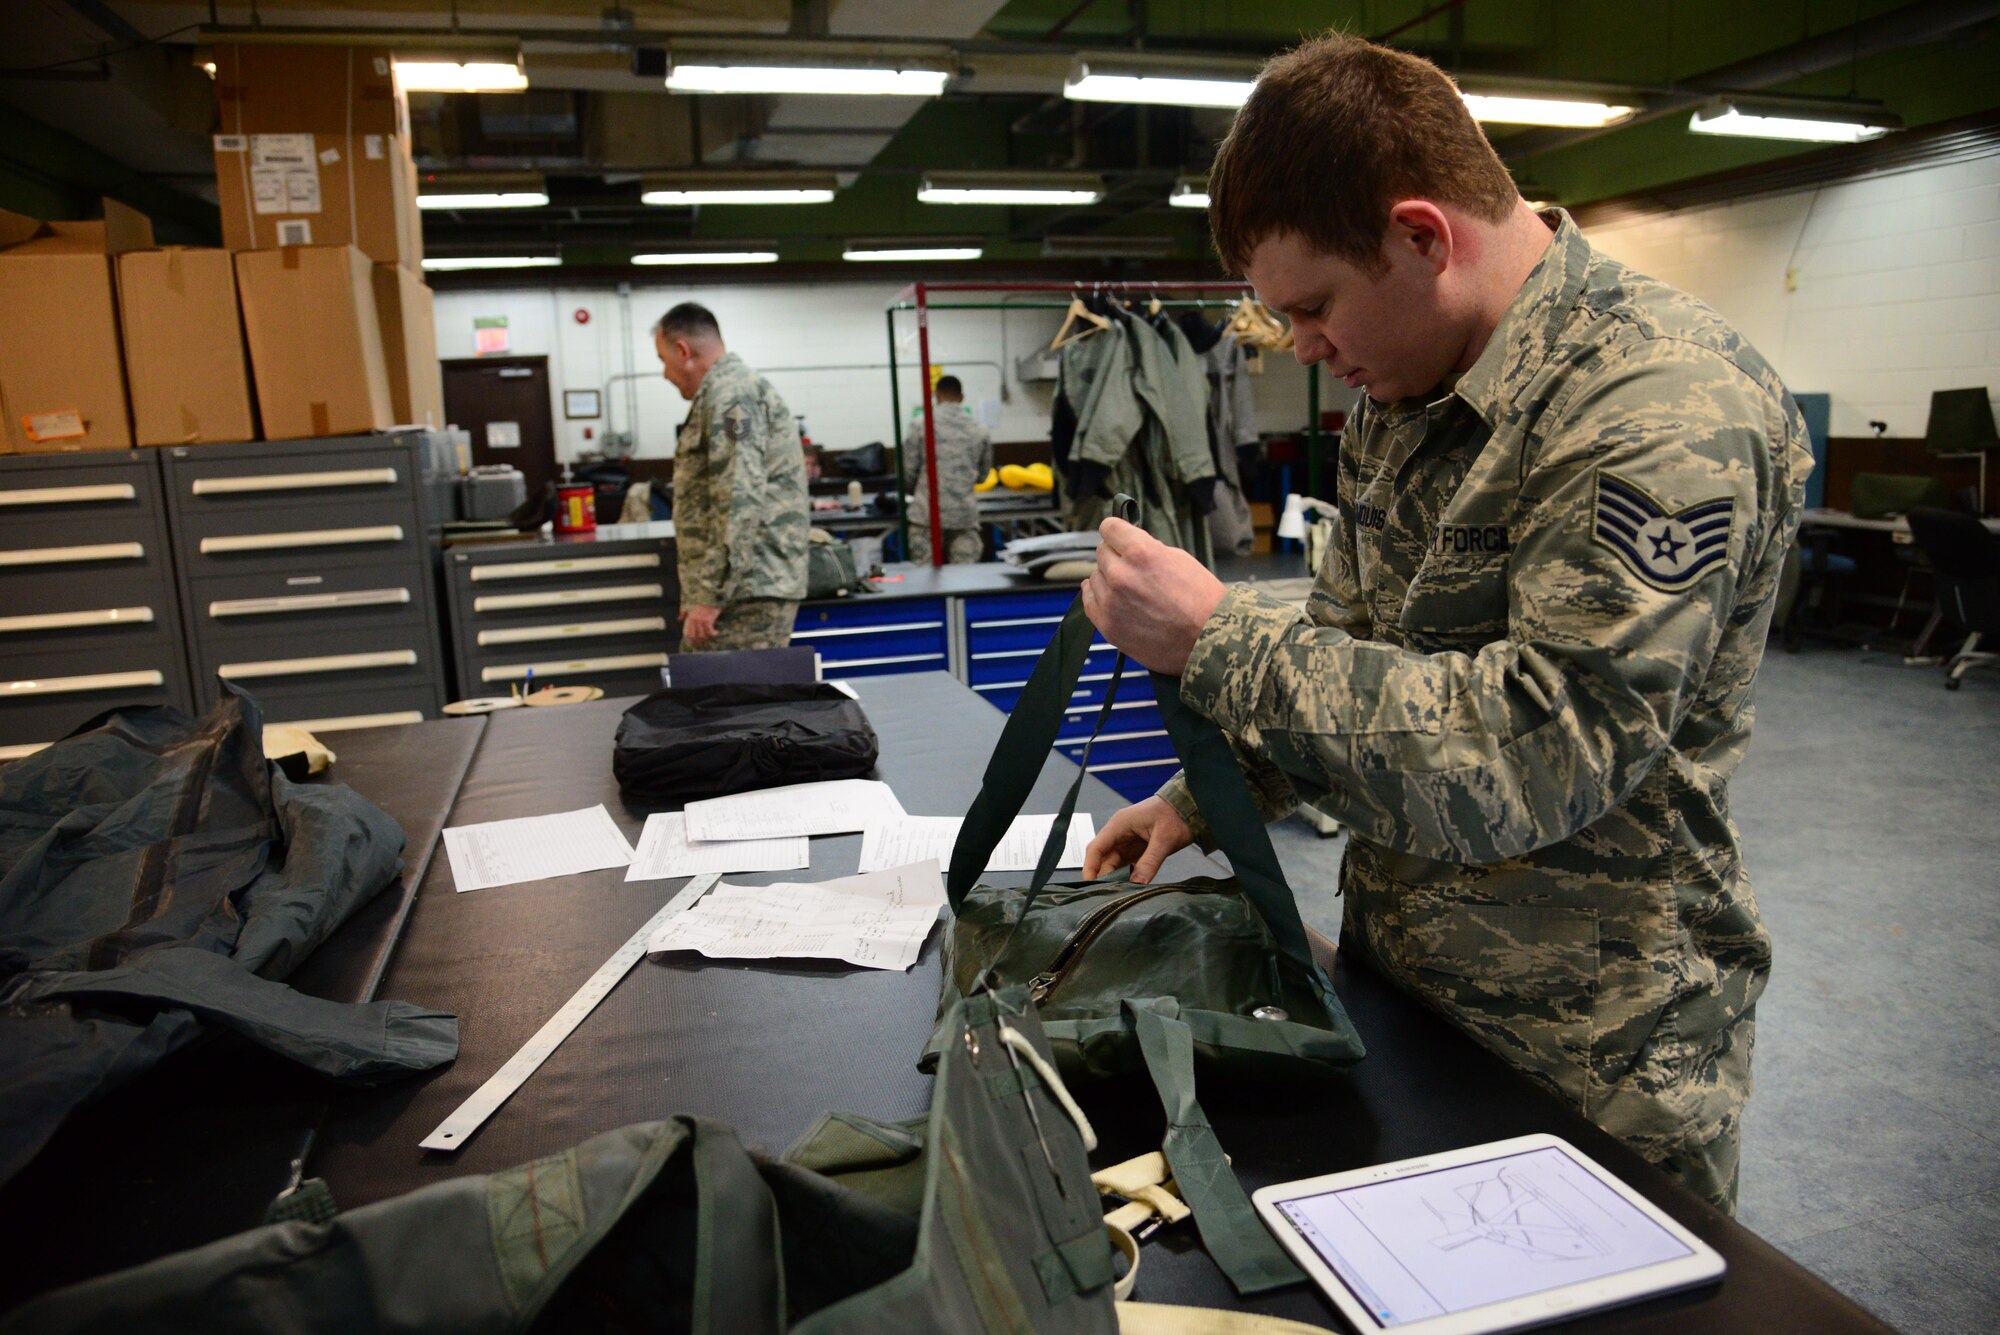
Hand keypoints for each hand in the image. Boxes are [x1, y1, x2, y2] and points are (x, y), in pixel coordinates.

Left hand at [680, 604, 720, 645]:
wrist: (711, 597)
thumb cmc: (701, 603)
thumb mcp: (690, 607)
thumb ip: (684, 613)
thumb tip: (679, 619)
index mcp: (689, 618)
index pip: (687, 634)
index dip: (691, 640)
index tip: (696, 642)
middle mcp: (694, 620)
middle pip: (695, 636)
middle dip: (700, 640)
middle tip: (705, 640)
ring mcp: (701, 620)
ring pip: (702, 635)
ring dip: (707, 637)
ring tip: (710, 636)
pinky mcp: (708, 619)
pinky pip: (710, 631)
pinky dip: (713, 633)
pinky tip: (716, 632)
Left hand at [1081, 518, 1226, 674]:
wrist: (1208, 640)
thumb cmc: (1201, 600)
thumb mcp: (1179, 558)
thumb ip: (1148, 549)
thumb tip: (1129, 547)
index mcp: (1140, 552)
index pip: (1110, 528)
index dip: (1116, 531)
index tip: (1118, 535)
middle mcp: (1120, 575)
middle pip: (1102, 552)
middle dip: (1116, 555)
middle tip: (1131, 566)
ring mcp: (1111, 602)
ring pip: (1095, 576)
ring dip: (1108, 578)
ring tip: (1129, 588)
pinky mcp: (1107, 625)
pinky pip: (1089, 601)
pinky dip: (1097, 596)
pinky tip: (1108, 596)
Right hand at [1083, 797, 1193, 883]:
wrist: (1190, 806)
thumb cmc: (1176, 814)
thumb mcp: (1164, 840)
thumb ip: (1150, 862)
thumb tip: (1137, 884)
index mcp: (1119, 824)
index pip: (1095, 848)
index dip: (1089, 867)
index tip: (1090, 885)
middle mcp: (1118, 833)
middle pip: (1102, 859)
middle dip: (1105, 877)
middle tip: (1112, 895)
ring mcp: (1126, 841)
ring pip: (1113, 864)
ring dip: (1116, 878)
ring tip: (1122, 893)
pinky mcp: (1135, 849)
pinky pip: (1125, 865)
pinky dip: (1126, 876)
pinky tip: (1131, 887)